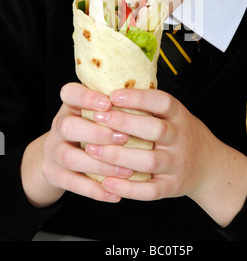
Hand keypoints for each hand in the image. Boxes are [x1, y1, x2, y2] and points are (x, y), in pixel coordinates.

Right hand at [21, 83, 132, 206]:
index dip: (87, 97)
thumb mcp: (99, 112)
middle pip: (67, 126)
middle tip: (125, 138)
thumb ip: (117, 107)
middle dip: (97, 133)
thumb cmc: (95, 126)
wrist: (64, 152)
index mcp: (71, 104)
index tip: (109, 102)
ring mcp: (53, 150)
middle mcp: (59, 125)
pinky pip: (71, 183)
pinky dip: (94, 190)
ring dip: (100, 164)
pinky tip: (115, 195)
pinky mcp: (53, 173)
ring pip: (69, 157)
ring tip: (127, 170)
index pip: (70, 93)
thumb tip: (150, 103)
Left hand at [83, 87, 214, 200]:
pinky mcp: (171, 187)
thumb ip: (149, 106)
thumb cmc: (182, 135)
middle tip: (98, 118)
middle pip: (155, 130)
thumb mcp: (174, 115)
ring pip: (149, 161)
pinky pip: (149, 190)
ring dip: (119, 155)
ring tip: (92, 149)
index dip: (138, 98)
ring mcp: (177, 164)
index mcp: (180, 116)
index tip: (113, 95)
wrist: (209, 166)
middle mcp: (180, 139)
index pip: (162, 102)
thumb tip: (110, 90)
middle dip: (125, 123)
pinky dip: (127, 188)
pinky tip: (106, 182)